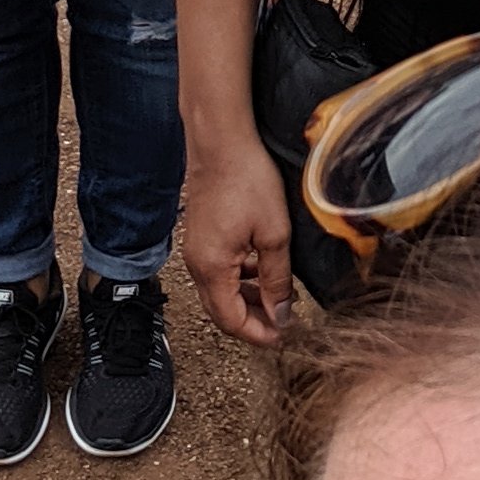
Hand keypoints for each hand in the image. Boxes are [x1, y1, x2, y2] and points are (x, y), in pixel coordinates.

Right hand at [181, 127, 292, 348]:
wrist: (222, 142)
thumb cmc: (247, 180)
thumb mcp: (274, 234)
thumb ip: (277, 280)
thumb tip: (281, 316)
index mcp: (212, 269)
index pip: (231, 321)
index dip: (257, 334)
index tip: (283, 337)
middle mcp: (197, 265)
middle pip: (221, 311)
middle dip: (253, 321)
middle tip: (284, 322)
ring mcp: (196, 251)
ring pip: (220, 292)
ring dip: (248, 300)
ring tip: (280, 296)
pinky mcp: (200, 237)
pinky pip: (218, 272)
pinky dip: (240, 280)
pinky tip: (262, 270)